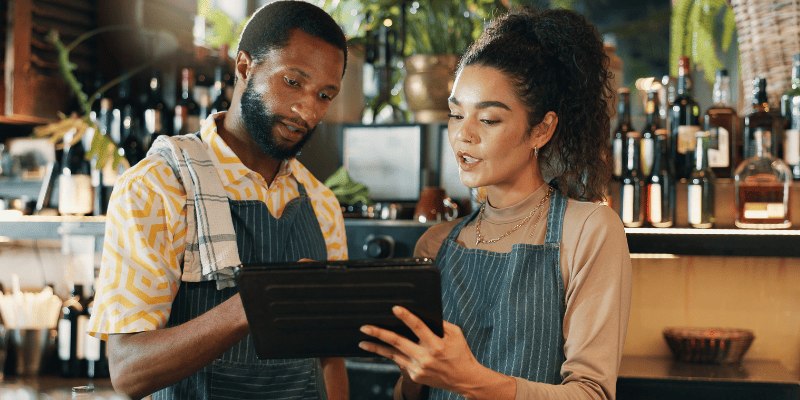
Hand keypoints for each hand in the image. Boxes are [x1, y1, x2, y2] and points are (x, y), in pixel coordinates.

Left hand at [358, 306, 483, 395]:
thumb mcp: (456, 334)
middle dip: (379, 334)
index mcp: (437, 345)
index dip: (406, 317)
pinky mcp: (415, 376)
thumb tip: (422, 313)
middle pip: (397, 342)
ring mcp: (418, 368)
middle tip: (365, 327)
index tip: (394, 308)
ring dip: (376, 348)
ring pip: (393, 355)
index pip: (418, 327)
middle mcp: (425, 358)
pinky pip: (400, 362)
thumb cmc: (461, 353)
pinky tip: (379, 349)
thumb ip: (440, 324)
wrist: (465, 380)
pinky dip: (390, 355)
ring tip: (362, 342)